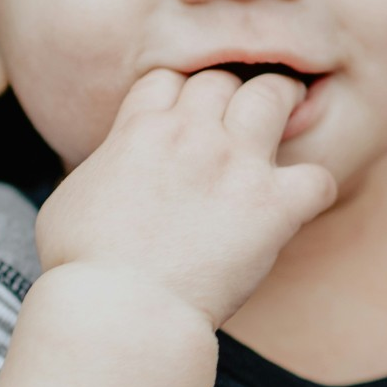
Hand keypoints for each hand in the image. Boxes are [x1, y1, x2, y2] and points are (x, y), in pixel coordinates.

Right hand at [35, 68, 337, 326]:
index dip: (180, 92)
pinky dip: (314, 187)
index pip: (169, 78)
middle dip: (230, 92)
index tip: (187, 113)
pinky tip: (303, 201)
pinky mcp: (272, 207)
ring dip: (282, 102)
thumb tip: (111, 169)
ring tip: (289, 112)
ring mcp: (236, 166)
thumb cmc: (84, 267)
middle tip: (241, 111)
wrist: (120, 309)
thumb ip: (102, 169)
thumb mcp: (69, 199)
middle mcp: (192, 135)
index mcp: (140, 130)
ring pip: (274, 96)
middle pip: (222, 79)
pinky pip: (317, 178)